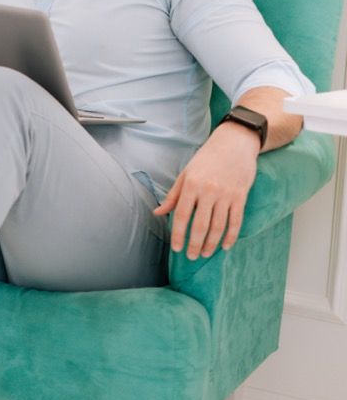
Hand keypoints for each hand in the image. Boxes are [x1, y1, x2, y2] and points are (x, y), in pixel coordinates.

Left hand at [154, 123, 259, 258]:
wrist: (234, 143)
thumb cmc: (206, 159)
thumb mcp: (186, 174)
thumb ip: (173, 196)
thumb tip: (158, 213)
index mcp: (191, 185)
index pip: (182, 215)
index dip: (179, 234)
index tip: (176, 249)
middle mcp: (208, 191)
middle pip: (201, 225)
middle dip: (194, 244)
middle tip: (191, 257)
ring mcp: (226, 194)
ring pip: (219, 226)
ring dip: (211, 243)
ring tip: (204, 254)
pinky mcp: (241, 196)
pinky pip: (236, 221)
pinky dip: (231, 236)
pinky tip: (225, 246)